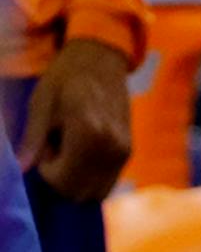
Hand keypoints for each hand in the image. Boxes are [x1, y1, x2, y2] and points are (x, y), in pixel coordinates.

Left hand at [17, 38, 131, 202]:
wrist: (101, 59)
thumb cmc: (65, 78)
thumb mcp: (42, 102)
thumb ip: (33, 138)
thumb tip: (21, 168)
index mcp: (89, 132)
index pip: (62, 181)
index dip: (47, 169)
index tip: (47, 144)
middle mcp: (112, 144)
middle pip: (80, 192)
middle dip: (62, 178)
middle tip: (58, 146)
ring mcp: (124, 149)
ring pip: (96, 190)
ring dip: (78, 178)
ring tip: (72, 147)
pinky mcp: (129, 149)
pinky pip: (108, 180)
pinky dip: (91, 175)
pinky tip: (85, 149)